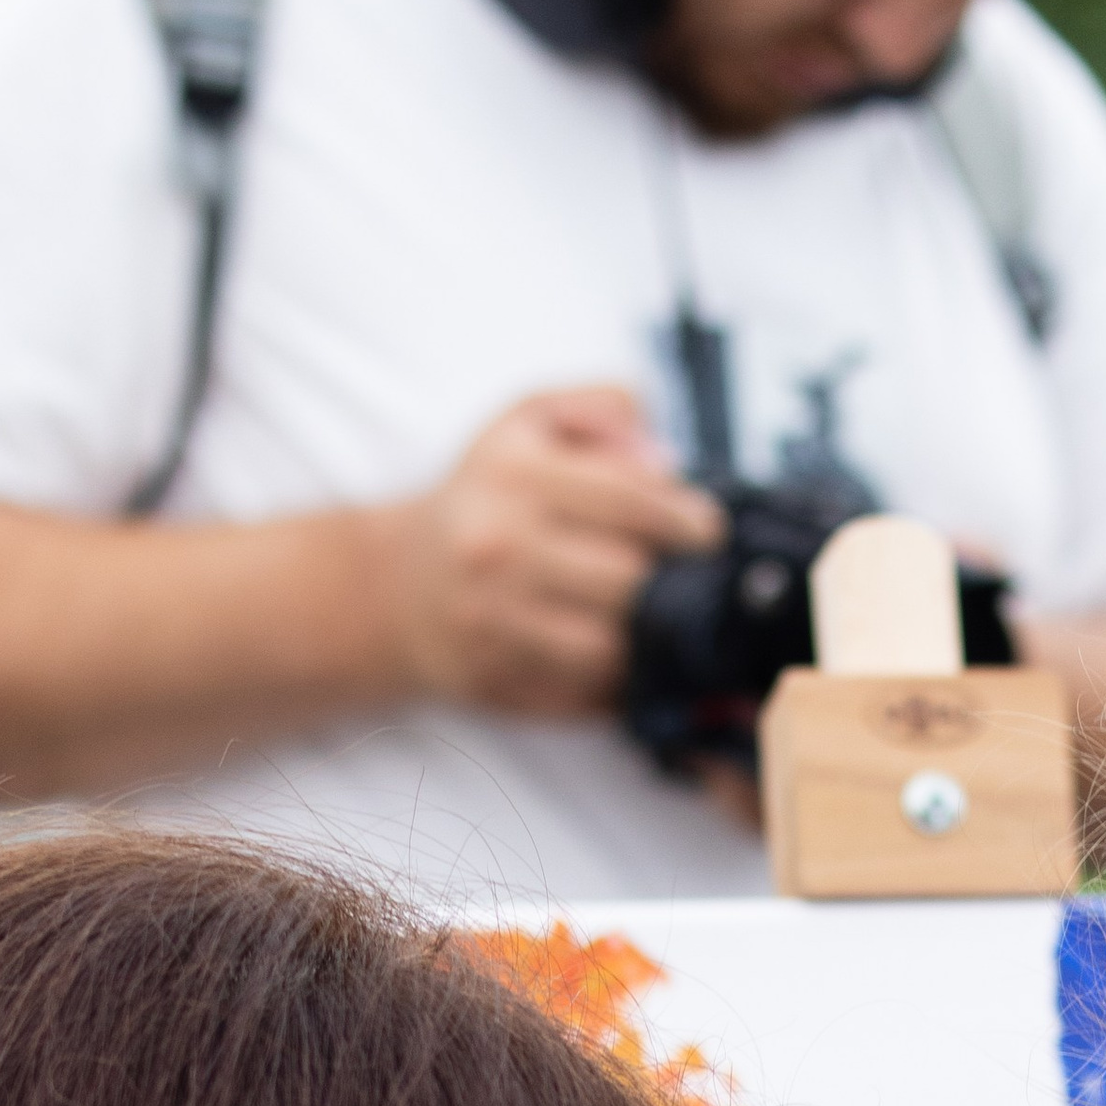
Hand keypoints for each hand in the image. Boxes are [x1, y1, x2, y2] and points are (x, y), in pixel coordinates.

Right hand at [379, 387, 721, 717]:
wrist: (395, 586)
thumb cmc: (485, 496)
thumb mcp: (528, 421)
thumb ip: (603, 408)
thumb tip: (666, 461)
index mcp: (513, 476)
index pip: (628, 500)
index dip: (685, 520)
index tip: (709, 533)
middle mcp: (497, 550)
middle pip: (628, 583)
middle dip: (669, 583)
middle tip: (686, 580)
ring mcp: (492, 624)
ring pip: (613, 651)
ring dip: (647, 640)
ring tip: (653, 620)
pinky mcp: (494, 682)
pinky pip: (585, 698)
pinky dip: (616, 684)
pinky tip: (621, 657)